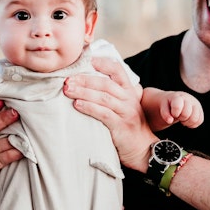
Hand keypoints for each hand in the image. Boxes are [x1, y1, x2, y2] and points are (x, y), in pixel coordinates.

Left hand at [63, 56, 154, 171]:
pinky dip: (89, 108)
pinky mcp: (122, 126)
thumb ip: (108, 95)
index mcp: (128, 90)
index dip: (101, 63)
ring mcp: (126, 112)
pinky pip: (104, 114)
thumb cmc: (126, 126)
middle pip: (105, 83)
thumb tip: (82, 83)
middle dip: (84, 79)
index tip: (85, 60)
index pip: (117, 70)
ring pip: (103, 97)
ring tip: (67, 90)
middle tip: (67, 79)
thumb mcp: (121, 107)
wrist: (143, 149)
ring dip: (83, 92)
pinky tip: (77, 104)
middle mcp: (129, 99)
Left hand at [164, 92, 203, 128]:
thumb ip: (165, 113)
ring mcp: (196, 104)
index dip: (174, 114)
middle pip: (186, 114)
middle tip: (177, 116)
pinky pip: (200, 121)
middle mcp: (189, 99)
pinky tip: (187, 120)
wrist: (176, 100)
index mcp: (178, 97)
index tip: (173, 113)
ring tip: (182, 118)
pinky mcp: (200, 110)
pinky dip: (192, 124)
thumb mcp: (163, 107)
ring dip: (187, 122)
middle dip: (180, 118)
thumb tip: (170, 121)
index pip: (177, 106)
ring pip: (195, 119)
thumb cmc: (168, 104)